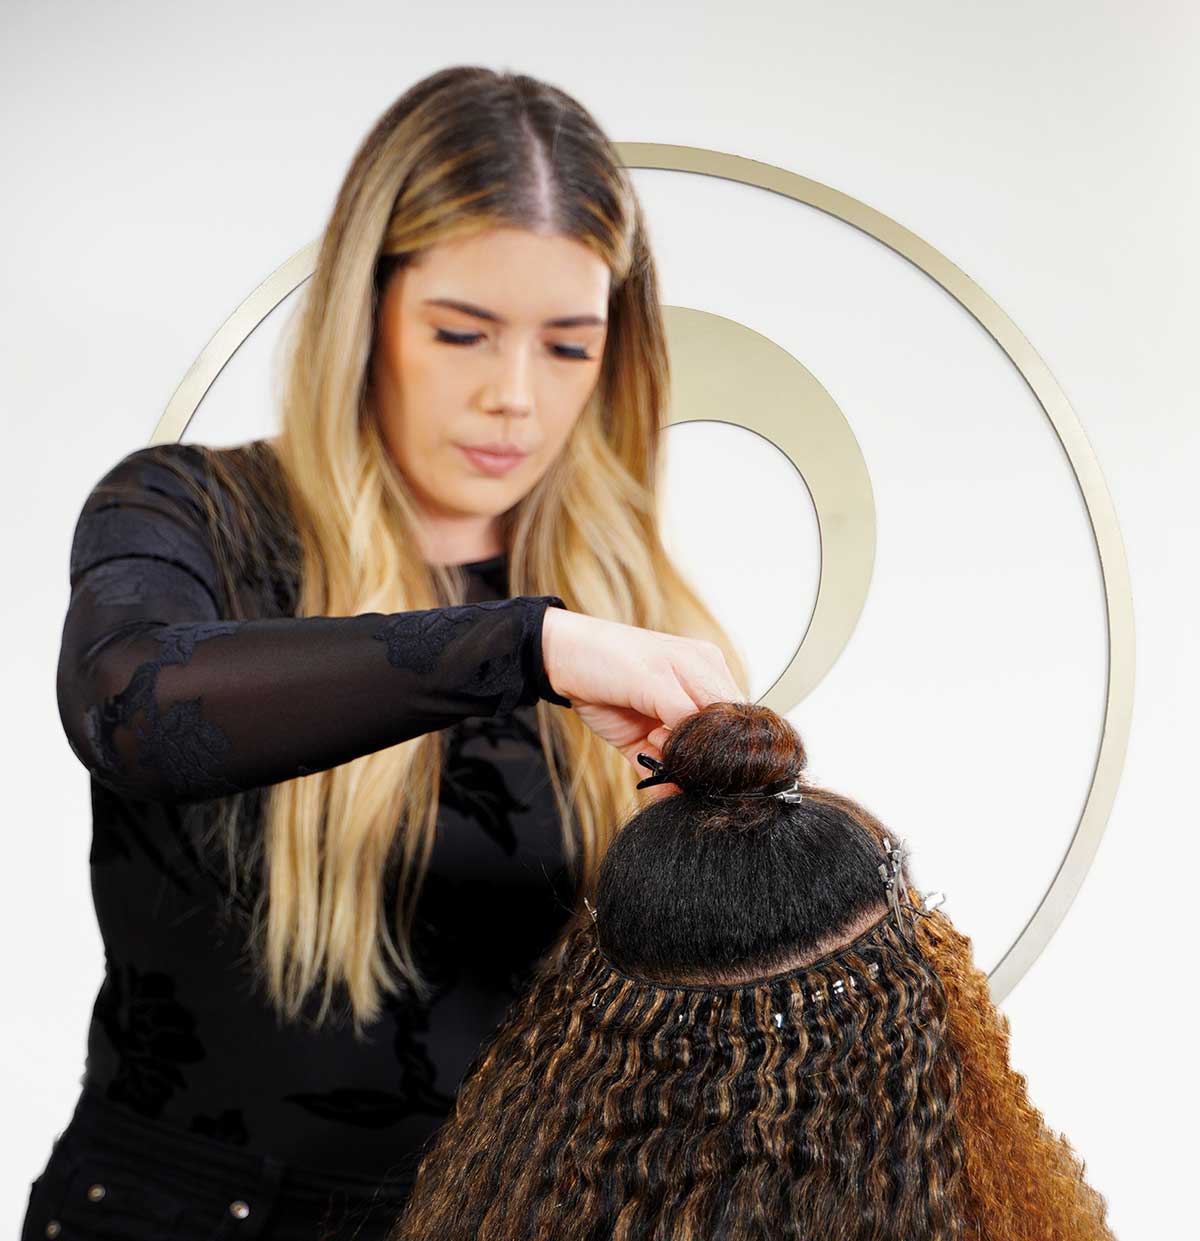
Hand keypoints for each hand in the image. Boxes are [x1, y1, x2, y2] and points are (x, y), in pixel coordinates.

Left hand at [541, 608, 744, 788]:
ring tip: (650, 739)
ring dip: (676, 766)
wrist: (560, 662)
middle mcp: (694, 696)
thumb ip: (683, 711)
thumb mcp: (651, 676)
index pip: (735, 714)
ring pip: (690, 761)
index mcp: (707, 670)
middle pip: (715, 741)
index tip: (703, 747)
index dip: (723, 737)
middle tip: (665, 739)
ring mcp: (670, 722)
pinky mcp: (646, 744)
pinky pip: (663, 774)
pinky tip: (658, 783)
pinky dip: (661, 785)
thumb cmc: (606, 654)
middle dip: (696, 753)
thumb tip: (705, 749)